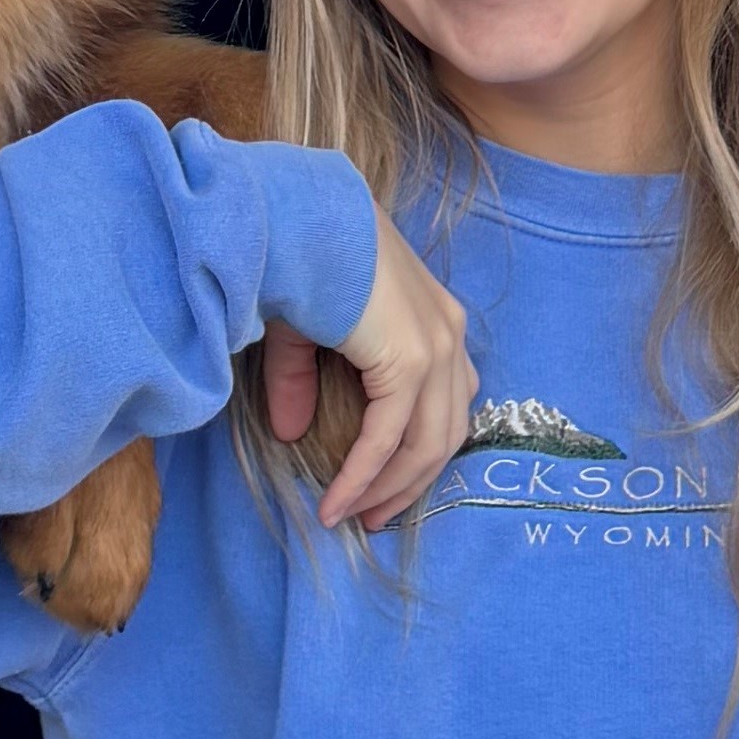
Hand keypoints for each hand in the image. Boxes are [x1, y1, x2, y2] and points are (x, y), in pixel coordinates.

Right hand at [261, 205, 474, 532]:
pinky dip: (364, 474)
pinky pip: (391, 437)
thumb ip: (302, 382)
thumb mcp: (303, 332)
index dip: (417, 452)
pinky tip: (338, 500)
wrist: (293, 219)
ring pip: (426, 443)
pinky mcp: (412, 360)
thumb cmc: (297, 258)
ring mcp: (437, 346)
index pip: (444, 402)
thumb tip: (290, 432)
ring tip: (355, 517)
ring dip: (390, 488)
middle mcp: (448, 333)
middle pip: (445, 431)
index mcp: (435, 319)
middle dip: (410, 482)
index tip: (383, 489)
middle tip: (375, 518)